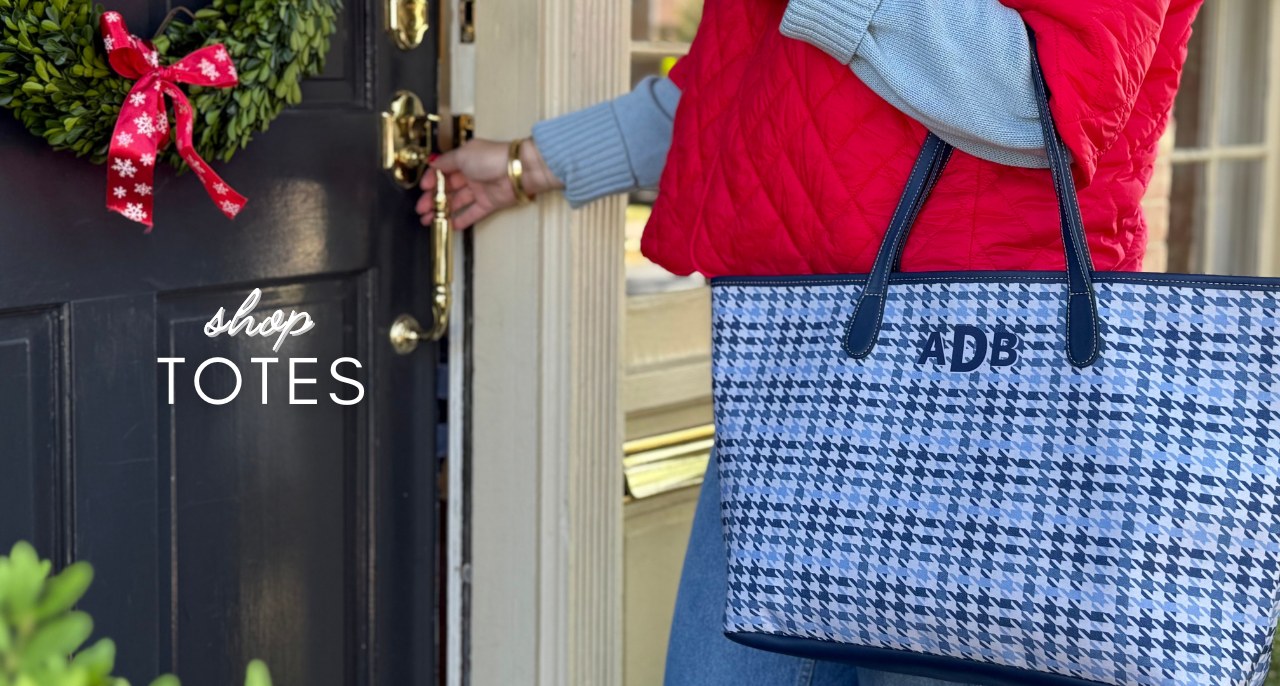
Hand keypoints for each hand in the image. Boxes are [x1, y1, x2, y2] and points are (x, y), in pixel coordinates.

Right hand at [417, 138, 562, 229]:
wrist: (518, 170)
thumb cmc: (493, 158)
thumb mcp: (463, 155)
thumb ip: (446, 162)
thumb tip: (434, 163)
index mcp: (465, 159)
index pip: (443, 171)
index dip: (432, 180)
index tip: (423, 189)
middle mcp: (472, 174)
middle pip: (448, 189)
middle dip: (433, 199)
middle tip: (422, 209)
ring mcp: (481, 189)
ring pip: (458, 202)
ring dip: (443, 211)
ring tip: (430, 219)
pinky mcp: (489, 203)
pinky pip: (472, 213)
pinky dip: (462, 219)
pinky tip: (450, 224)